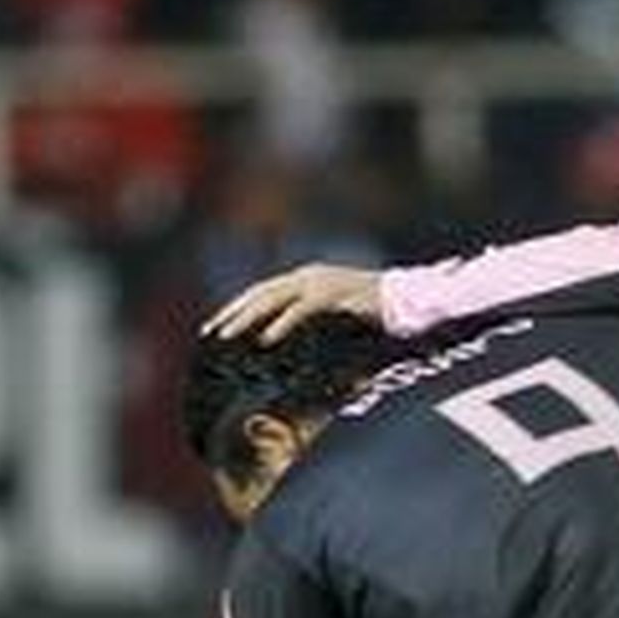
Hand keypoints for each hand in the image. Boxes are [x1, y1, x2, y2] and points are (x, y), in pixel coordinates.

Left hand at [205, 264, 382, 343]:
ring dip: (247, 317)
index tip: (217, 326)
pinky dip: (281, 325)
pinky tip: (266, 339)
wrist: (408, 301)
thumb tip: (296, 341)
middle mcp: (308, 276)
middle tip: (210, 332)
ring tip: (227, 336)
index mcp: (306, 279)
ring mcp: (319, 283)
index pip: (263, 292)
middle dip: (233, 312)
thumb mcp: (338, 317)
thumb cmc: (376, 314)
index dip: (239, 308)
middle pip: (260, 293)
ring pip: (272, 298)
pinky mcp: (333, 295)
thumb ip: (315, 323)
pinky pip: (299, 311)